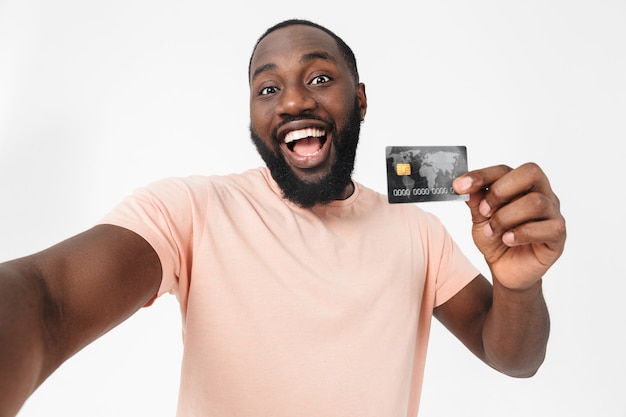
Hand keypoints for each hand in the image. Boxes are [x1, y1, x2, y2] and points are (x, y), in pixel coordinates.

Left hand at [453, 163, 565, 289]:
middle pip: (531, 173)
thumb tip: (464, 186)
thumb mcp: (479, 218)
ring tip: (492, 231)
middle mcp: (542, 194)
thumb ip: (475, 201)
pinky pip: (547, 228)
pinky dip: (521, 234)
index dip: (481, 175)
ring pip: (535, 202)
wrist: (505, 270)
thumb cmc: (496, 239)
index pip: (504, 169)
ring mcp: (553, 213)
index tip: (459, 186)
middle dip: (500, 191)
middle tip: (484, 211)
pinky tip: (507, 240)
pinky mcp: (557, 236)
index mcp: (521, 185)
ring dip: (506, 217)